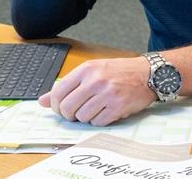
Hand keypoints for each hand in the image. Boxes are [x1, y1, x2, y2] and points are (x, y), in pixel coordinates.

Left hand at [38, 56, 154, 125]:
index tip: (60, 108)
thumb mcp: (93, 71)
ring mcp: (107, 94)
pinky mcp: (118, 107)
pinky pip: (97, 122)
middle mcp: (96, 80)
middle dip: (68, 115)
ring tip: (96, 109)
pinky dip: (100, 120)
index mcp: (87, 69)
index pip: (58, 92)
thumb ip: (67, 85)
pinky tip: (107, 111)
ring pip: (81, 117)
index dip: (55, 105)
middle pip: (67, 107)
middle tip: (76, 113)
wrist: (150, 74)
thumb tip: (42, 100)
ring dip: (86, 117)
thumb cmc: (120, 72)